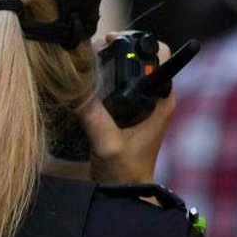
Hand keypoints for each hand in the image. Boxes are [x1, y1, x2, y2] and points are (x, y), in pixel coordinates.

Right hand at [78, 34, 176, 183]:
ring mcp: (144, 104)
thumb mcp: (107, 144)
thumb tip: (76, 88)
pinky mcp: (131, 111)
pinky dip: (104, 79)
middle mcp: (156, 98)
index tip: (111, 43)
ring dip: (108, 64)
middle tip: (93, 52)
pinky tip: (86, 82)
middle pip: (141, 58)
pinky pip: (120, 85)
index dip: (137, 43)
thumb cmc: (125, 172)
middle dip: (118, 51)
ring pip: (129, 71)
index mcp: (160, 100)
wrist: (127, 193)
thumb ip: (93, 116)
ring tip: (86, 64)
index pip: (159, 56)